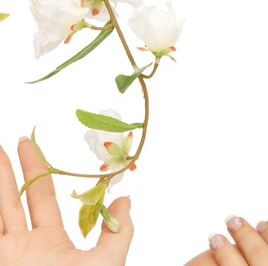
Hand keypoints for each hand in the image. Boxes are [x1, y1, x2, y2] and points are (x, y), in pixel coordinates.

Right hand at [0, 138, 132, 265]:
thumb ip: (118, 231)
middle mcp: (23, 247)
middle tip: (3, 143)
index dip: (36, 170)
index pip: (41, 197)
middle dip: (5, 172)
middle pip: (11, 200)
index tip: (27, 144)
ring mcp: (5, 254)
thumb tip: (126, 199)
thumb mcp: (107, 262)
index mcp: (50, 244)